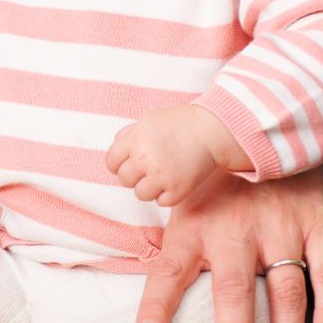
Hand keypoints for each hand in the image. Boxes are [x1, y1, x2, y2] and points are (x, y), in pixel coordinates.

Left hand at [106, 104, 242, 205]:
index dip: (119, 165)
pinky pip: (161, 202)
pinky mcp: (177, 190)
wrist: (211, 131)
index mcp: (135, 140)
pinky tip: (177, 180)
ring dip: (150, 188)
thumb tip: (115, 150)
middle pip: (124, 180)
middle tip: (151, 169)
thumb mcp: (148, 121)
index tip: (131, 164)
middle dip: (135, 176)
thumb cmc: (179, 124)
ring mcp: (161, 175)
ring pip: (140, 194)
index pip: (111, 162)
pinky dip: (168, 194)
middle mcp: (145, 158)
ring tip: (164, 175)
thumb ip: (128, 135)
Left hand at [135, 168, 322, 322]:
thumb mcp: (183, 202)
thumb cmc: (216, 182)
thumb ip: (173, 248)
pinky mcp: (318, 222)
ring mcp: (280, 226)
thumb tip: (145, 296)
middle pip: (234, 292)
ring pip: (285, 293)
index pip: (170, 270)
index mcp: (195, 224)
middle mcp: (235, 229)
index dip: (157, 304)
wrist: (266, 128)